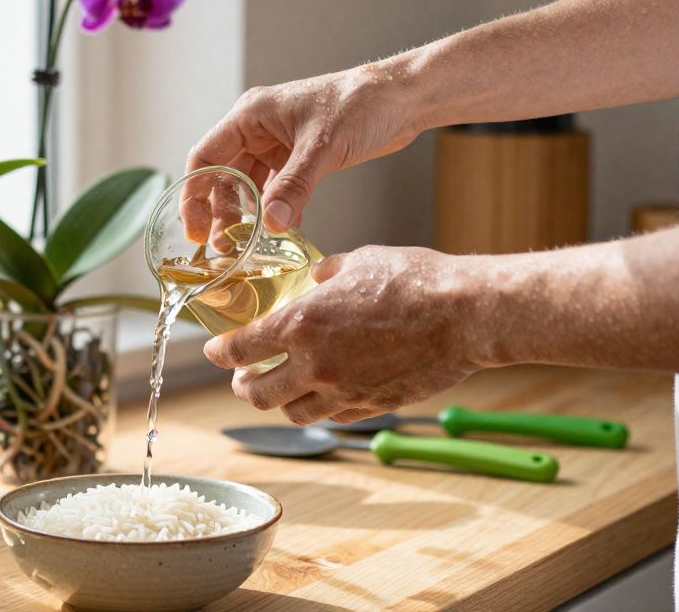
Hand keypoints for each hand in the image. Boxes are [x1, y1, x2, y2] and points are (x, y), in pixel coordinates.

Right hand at [184, 65, 422, 234]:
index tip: (195, 228)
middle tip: (221, 247)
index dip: (195, 194)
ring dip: (245, 215)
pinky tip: (280, 231)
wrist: (401, 98)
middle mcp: (257, 129)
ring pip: (247, 185)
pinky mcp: (297, 157)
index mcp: (250, 115)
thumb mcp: (322, 147)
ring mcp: (277, 144)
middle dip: (219, 212)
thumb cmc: (361, 103)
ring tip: (243, 246)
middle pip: (223, 176)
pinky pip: (275, 189)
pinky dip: (274, 210)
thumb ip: (294, 186)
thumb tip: (272, 224)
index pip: (206, 157)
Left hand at [203, 245, 491, 424]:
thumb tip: (315, 278)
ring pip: (292, 412)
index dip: (219, 351)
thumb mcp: (357, 262)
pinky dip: (318, 407)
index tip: (213, 349)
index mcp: (300, 326)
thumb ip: (325, 275)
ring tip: (276, 391)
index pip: (240, 349)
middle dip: (242, 385)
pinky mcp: (372, 406)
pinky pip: (332, 415)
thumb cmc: (414, 281)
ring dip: (278, 402)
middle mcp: (314, 366)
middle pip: (257, 393)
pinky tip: (319, 395)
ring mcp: (343, 391)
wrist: (465, 315)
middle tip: (240, 376)